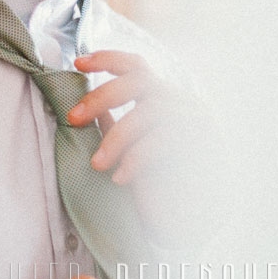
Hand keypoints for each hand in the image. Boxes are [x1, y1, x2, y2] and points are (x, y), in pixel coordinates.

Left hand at [68, 50, 212, 244]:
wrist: (191, 220)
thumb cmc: (158, 184)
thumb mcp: (131, 147)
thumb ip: (116, 123)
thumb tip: (92, 107)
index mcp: (166, 100)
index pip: (137, 66)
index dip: (107, 58)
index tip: (77, 62)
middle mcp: (184, 104)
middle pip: (139, 81)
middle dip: (100, 97)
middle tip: (72, 118)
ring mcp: (198, 122)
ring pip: (148, 113)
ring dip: (116, 139)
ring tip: (97, 164)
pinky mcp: (205, 145)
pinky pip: (161, 142)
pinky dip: (135, 159)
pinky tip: (120, 178)